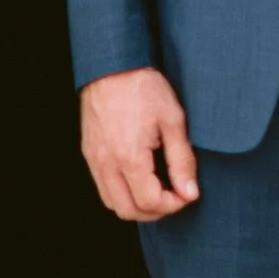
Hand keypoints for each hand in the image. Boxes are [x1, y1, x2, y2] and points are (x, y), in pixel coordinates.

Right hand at [82, 67, 200, 221]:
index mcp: (129, 156)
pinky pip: (102, 186)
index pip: (150, 202)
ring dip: (136, 205)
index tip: (186, 194)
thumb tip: (189, 192)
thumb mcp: (173, 121)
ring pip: (111, 203)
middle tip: (173, 197)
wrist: (112, 65)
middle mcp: (107, 162)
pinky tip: (139, 179)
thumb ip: (182, 161)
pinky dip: (121, 192)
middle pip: (127, 211)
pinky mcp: (89, 153)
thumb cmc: (144, 88)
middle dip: (154, 212)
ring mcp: (94, 159)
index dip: (172, 205)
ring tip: (157, 191)